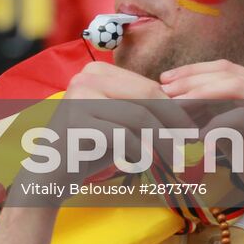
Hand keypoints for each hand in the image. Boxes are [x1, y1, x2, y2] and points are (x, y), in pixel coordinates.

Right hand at [57, 62, 199, 185]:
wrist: (52, 172)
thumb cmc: (90, 147)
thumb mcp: (118, 122)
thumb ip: (143, 110)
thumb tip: (188, 110)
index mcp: (98, 71)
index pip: (148, 86)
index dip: (174, 108)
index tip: (191, 128)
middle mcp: (86, 77)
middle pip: (146, 96)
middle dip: (173, 120)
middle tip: (191, 142)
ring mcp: (79, 97)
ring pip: (138, 115)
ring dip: (162, 140)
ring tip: (173, 157)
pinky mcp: (77, 122)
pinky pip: (123, 135)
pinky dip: (140, 152)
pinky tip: (145, 164)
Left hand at [162, 61, 243, 220]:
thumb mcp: (236, 137)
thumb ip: (216, 117)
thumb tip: (178, 102)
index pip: (228, 68)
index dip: (194, 71)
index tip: (166, 80)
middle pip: (229, 72)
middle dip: (192, 79)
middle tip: (164, 91)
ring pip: (236, 87)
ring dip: (200, 95)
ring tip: (176, 107)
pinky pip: (243, 118)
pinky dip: (216, 125)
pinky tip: (199, 138)